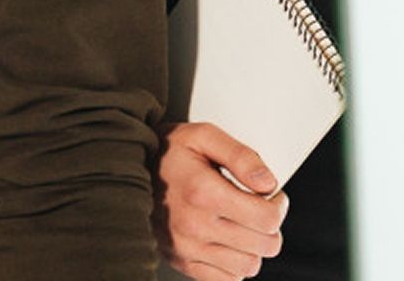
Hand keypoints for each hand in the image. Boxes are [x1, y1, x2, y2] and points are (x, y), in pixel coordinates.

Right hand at [157, 120, 286, 280]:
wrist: (125, 170)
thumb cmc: (167, 152)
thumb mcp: (204, 136)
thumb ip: (241, 156)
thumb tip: (268, 183)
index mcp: (204, 192)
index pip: (267, 218)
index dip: (279, 205)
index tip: (272, 196)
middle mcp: (195, 225)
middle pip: (265, 245)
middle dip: (271, 226)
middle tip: (261, 209)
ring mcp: (187, 248)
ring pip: (249, 266)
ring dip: (254, 247)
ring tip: (243, 226)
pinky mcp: (181, 261)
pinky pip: (226, 280)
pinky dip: (234, 266)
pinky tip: (228, 243)